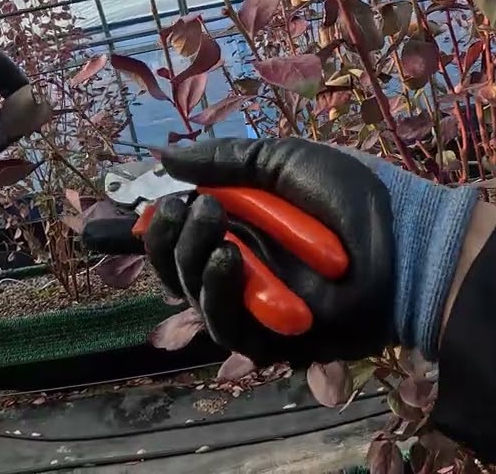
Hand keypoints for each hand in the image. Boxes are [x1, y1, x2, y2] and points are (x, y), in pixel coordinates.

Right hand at [144, 137, 478, 364]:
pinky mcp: (272, 339)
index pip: (172, 233)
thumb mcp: (283, 161)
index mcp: (238, 226)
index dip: (129, 233)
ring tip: (209, 219)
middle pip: (170, 266)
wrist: (407, 239)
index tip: (88, 225)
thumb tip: (163, 156)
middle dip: (160, 236)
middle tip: (179, 207)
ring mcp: (254, 304)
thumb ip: (223, 160)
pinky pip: (225, 325)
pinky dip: (218, 291)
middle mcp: (239, 266)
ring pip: (189, 293)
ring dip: (188, 254)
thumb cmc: (354, 196)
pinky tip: (228, 258)